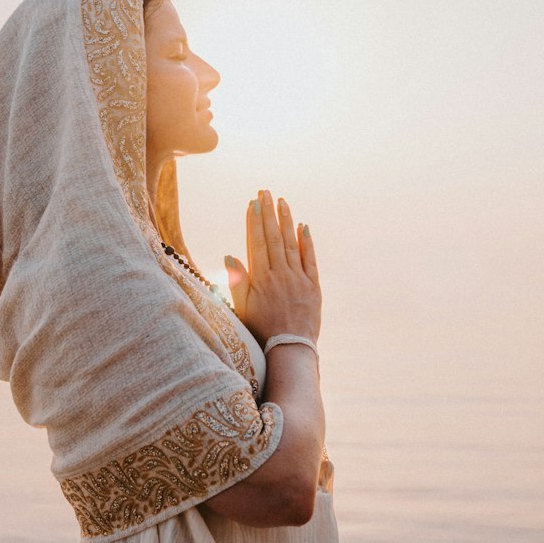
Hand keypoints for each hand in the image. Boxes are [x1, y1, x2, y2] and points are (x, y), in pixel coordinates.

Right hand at [224, 189, 321, 345]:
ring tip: (282, 202)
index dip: (255, 221)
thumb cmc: (261, 332)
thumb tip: (230, 256)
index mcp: (261, 279)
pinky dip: (307, 242)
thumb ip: (237, 282)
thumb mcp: (242, 309)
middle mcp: (280, 275)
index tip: (253, 202)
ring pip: (292, 244)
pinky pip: (310, 259)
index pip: (257, 242)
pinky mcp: (313, 286)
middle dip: (268, 213)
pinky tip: (304, 227)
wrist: (290, 350)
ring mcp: (298, 279)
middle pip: (274, 237)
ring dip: (287, 221)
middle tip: (265, 192)